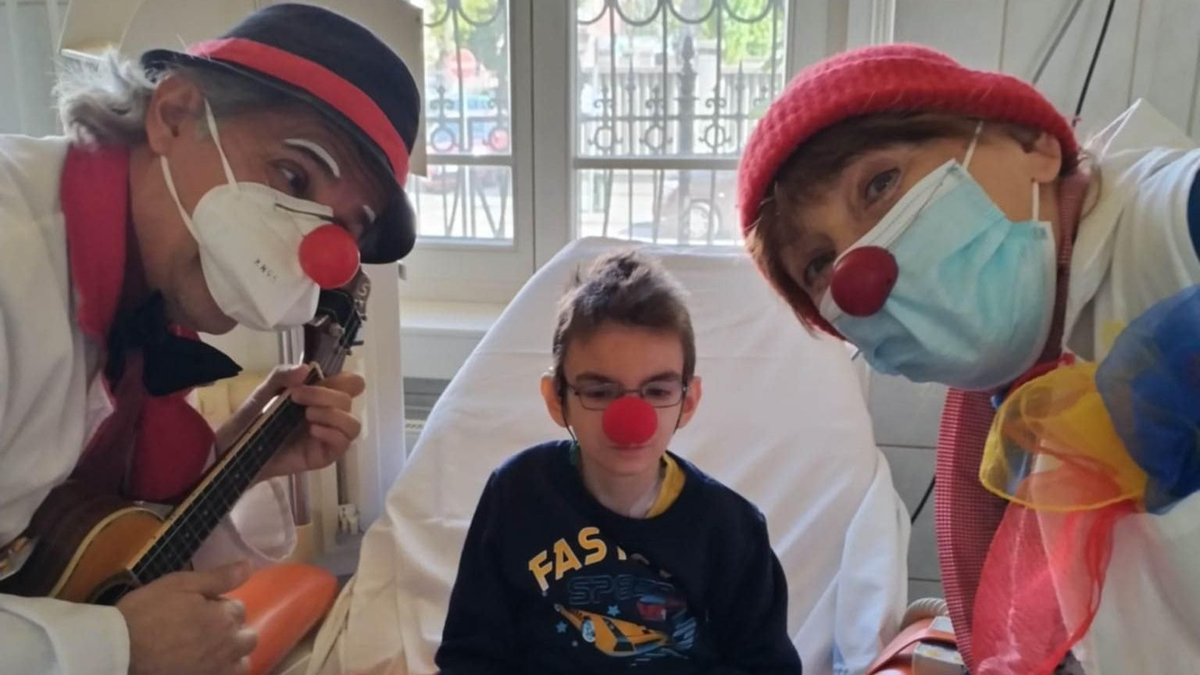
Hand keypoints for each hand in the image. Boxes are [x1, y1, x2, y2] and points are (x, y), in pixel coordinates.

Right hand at [117, 562, 255, 674]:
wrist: (118, 650)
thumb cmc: (146, 612)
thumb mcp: (181, 584)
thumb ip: (219, 577)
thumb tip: (249, 566)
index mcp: (224, 619)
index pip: (239, 609)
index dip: (220, 606)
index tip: (201, 607)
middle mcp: (227, 647)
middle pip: (248, 637)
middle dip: (233, 630)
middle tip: (206, 628)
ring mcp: (215, 671)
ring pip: (242, 663)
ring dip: (233, 655)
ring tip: (209, 650)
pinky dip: (221, 671)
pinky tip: (203, 665)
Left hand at [216, 365, 365, 480]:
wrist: (235, 450)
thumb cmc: (251, 420)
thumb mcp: (263, 392)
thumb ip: (282, 375)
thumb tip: (306, 368)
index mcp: (320, 396)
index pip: (350, 383)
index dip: (340, 380)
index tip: (313, 381)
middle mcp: (330, 414)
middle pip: (350, 399)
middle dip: (324, 394)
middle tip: (296, 398)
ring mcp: (329, 435)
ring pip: (353, 423)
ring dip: (332, 414)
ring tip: (307, 416)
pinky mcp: (324, 455)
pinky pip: (344, 443)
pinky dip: (331, 433)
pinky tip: (312, 430)